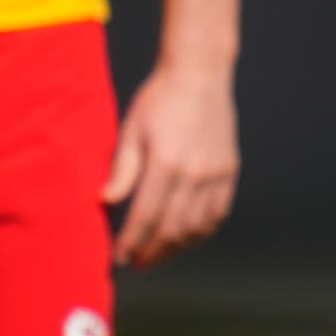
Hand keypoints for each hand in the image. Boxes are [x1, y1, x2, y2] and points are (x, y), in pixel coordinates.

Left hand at [107, 59, 240, 267]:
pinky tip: (186, 236)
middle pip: (172, 229)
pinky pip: (218, 214)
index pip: (145, 216)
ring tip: (159, 253)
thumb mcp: (132, 129)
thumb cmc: (159, 99)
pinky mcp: (229, 171)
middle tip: (138, 262)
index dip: (131, 242)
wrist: (199, 73)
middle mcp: (194, 173)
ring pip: (197, 227)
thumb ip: (122, 169)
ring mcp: (216, 174)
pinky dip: (201, 232)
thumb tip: (106, 201)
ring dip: (176, 247)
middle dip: (152, 252)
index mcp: (165, 163)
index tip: (119, 257)